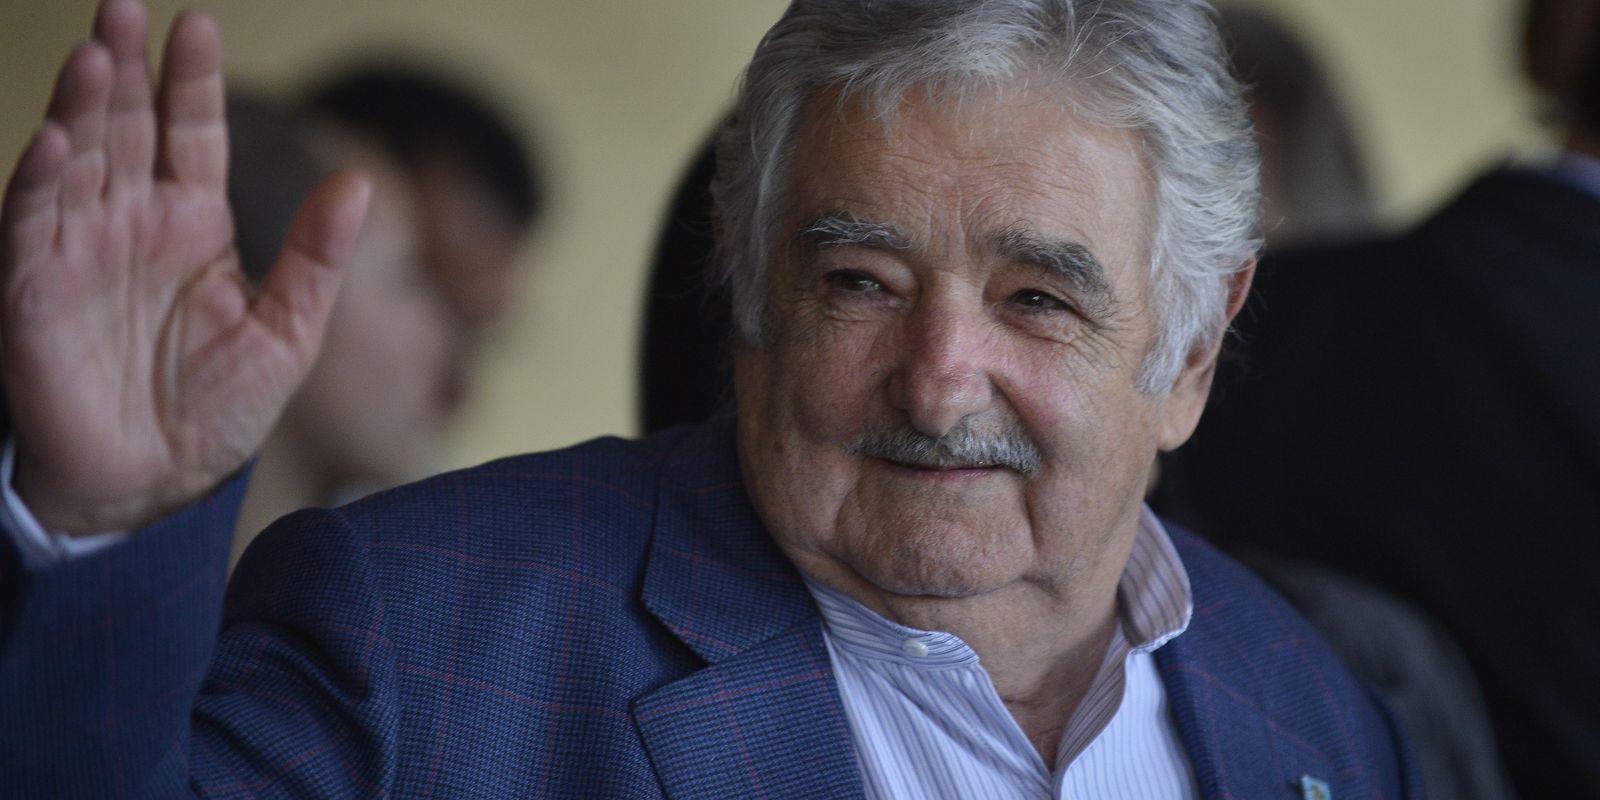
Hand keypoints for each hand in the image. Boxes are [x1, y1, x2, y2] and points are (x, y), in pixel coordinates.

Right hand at [0, 0, 369, 533]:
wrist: (156, 485)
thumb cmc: (218, 412)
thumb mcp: (288, 333)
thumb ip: (318, 258)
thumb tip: (360, 184)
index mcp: (194, 224)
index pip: (191, 134)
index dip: (190, 81)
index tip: (197, 25)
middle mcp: (132, 223)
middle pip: (126, 126)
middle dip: (125, 66)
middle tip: (124, 7)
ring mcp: (80, 250)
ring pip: (75, 159)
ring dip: (80, 107)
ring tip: (95, 52)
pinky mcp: (34, 289)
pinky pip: (32, 223)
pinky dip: (41, 182)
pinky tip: (55, 140)